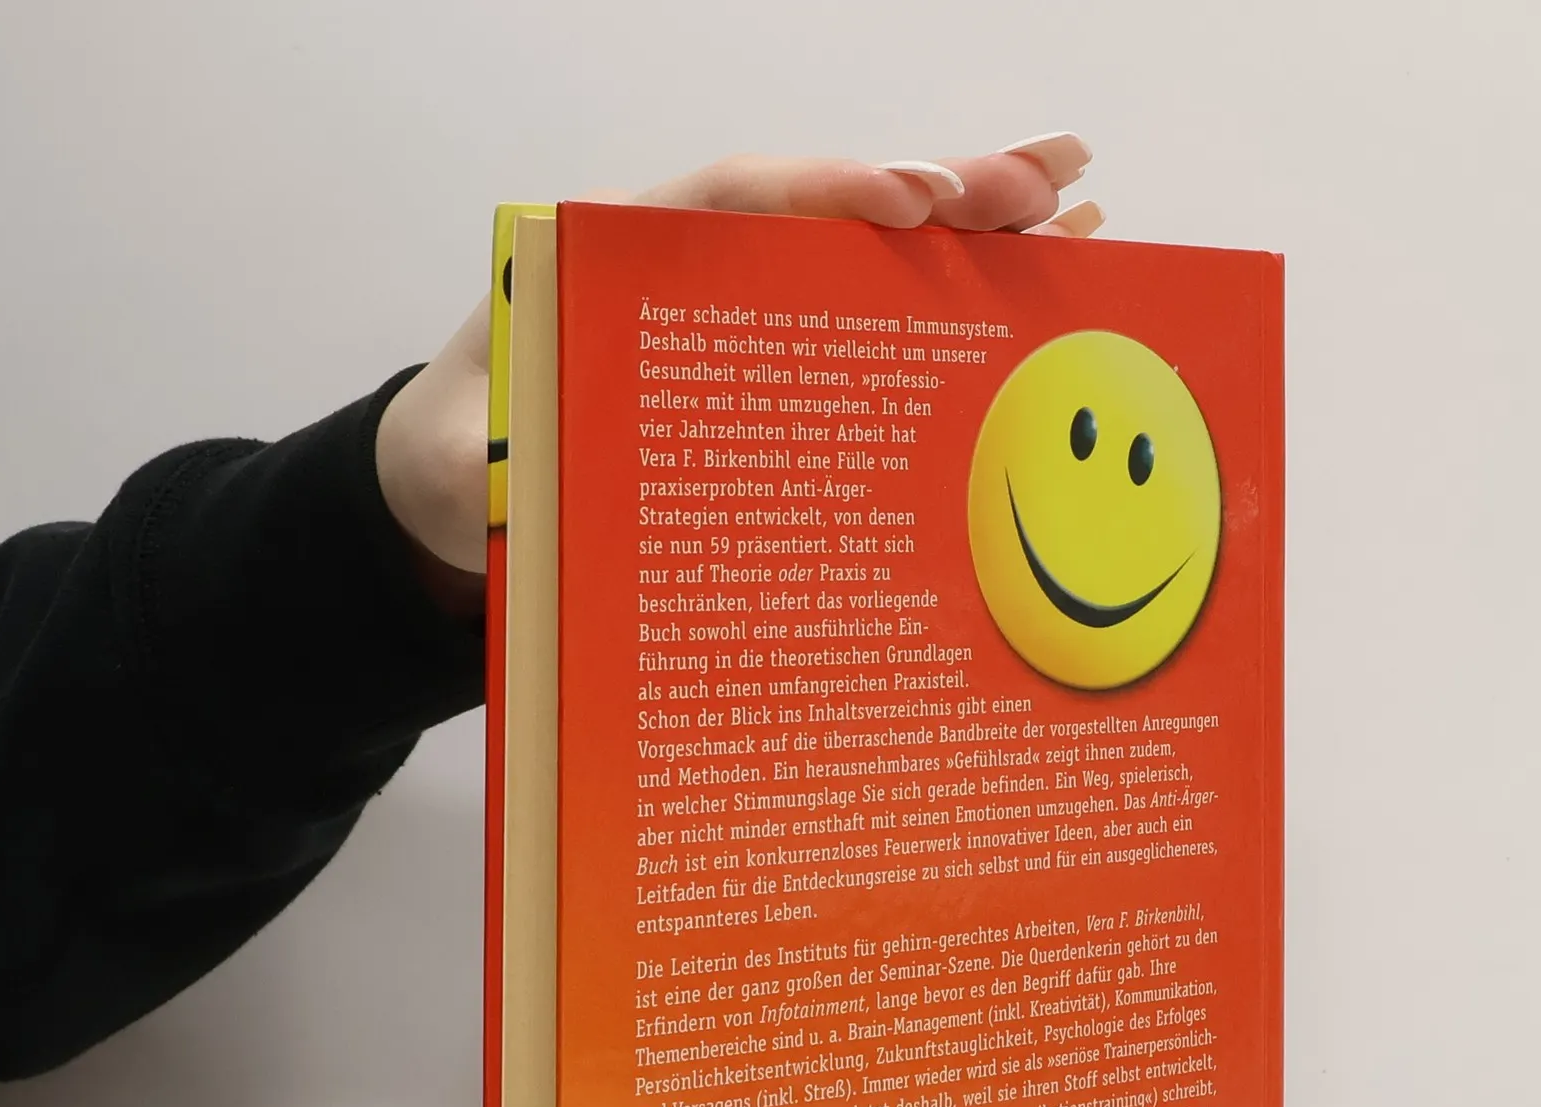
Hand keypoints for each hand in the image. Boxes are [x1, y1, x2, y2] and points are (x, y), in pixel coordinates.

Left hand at [375, 137, 1100, 584]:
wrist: (457, 493)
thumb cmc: (462, 462)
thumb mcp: (461, 462)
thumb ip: (491, 459)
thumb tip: (526, 471)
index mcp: (621, 256)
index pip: (736, 199)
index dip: (829, 192)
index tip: (918, 202)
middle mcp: (699, 266)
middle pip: (830, 208)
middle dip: (943, 187)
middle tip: (1050, 179)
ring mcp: (746, 309)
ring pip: (868, 255)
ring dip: (975, 227)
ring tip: (1083, 202)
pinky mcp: (774, 360)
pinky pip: (870, 320)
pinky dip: (952, 301)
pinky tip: (1035, 282)